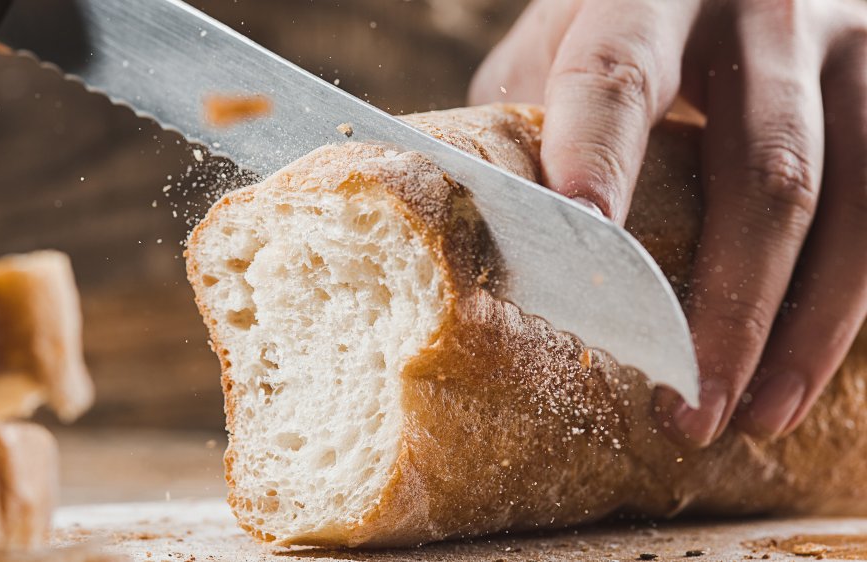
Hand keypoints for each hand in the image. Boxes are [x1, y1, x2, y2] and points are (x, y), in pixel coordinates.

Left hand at [471, 0, 866, 446]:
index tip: (578, 259)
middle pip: (761, 167)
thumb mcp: (564, 40)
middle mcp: (765, 10)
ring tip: (746, 416)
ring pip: (842, 201)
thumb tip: (473, 232)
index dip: (597, 163)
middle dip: (724, 304)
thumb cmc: (624, 25)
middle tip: (682, 405)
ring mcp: (846, 47)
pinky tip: (796, 374)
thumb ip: (528, 115)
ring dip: (798, 327)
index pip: (619, 75)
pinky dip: (841, 308)